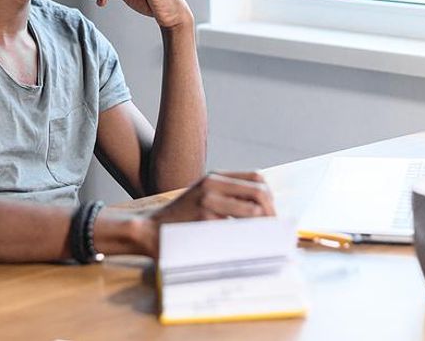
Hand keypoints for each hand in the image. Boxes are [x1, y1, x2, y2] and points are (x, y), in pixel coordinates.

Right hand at [135, 172, 276, 256]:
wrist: (150, 230)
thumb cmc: (179, 219)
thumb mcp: (201, 196)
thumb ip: (225, 196)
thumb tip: (263, 210)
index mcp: (214, 177)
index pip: (256, 179)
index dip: (270, 197)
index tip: (273, 215)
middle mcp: (212, 184)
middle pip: (259, 192)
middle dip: (272, 212)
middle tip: (274, 231)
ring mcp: (208, 200)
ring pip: (252, 210)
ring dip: (263, 226)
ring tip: (265, 240)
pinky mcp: (204, 219)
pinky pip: (237, 228)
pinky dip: (248, 237)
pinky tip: (248, 246)